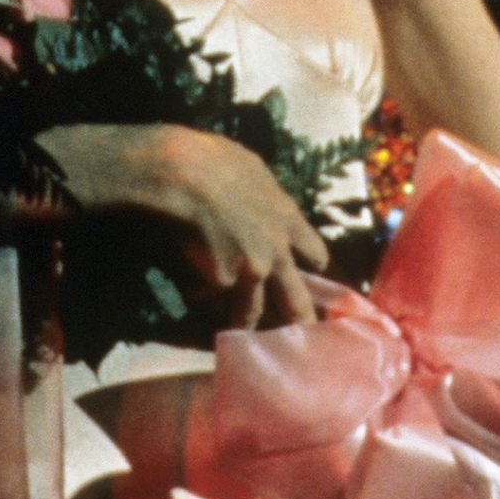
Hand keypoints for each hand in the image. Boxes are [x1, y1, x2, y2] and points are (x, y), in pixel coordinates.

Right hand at [40, 124, 329, 326]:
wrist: (184, 173)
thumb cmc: (215, 159)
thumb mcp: (254, 171)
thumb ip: (266, 197)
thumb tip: (262, 202)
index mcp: (289, 219)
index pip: (315, 252)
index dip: (313, 263)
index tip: (313, 271)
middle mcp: (277, 253)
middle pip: (296, 301)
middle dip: (300, 322)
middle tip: (302, 338)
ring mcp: (250, 272)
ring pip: (250, 312)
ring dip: (242, 322)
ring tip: (238, 334)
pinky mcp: (220, 282)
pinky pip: (209, 297)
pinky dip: (200, 297)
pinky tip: (190, 294)